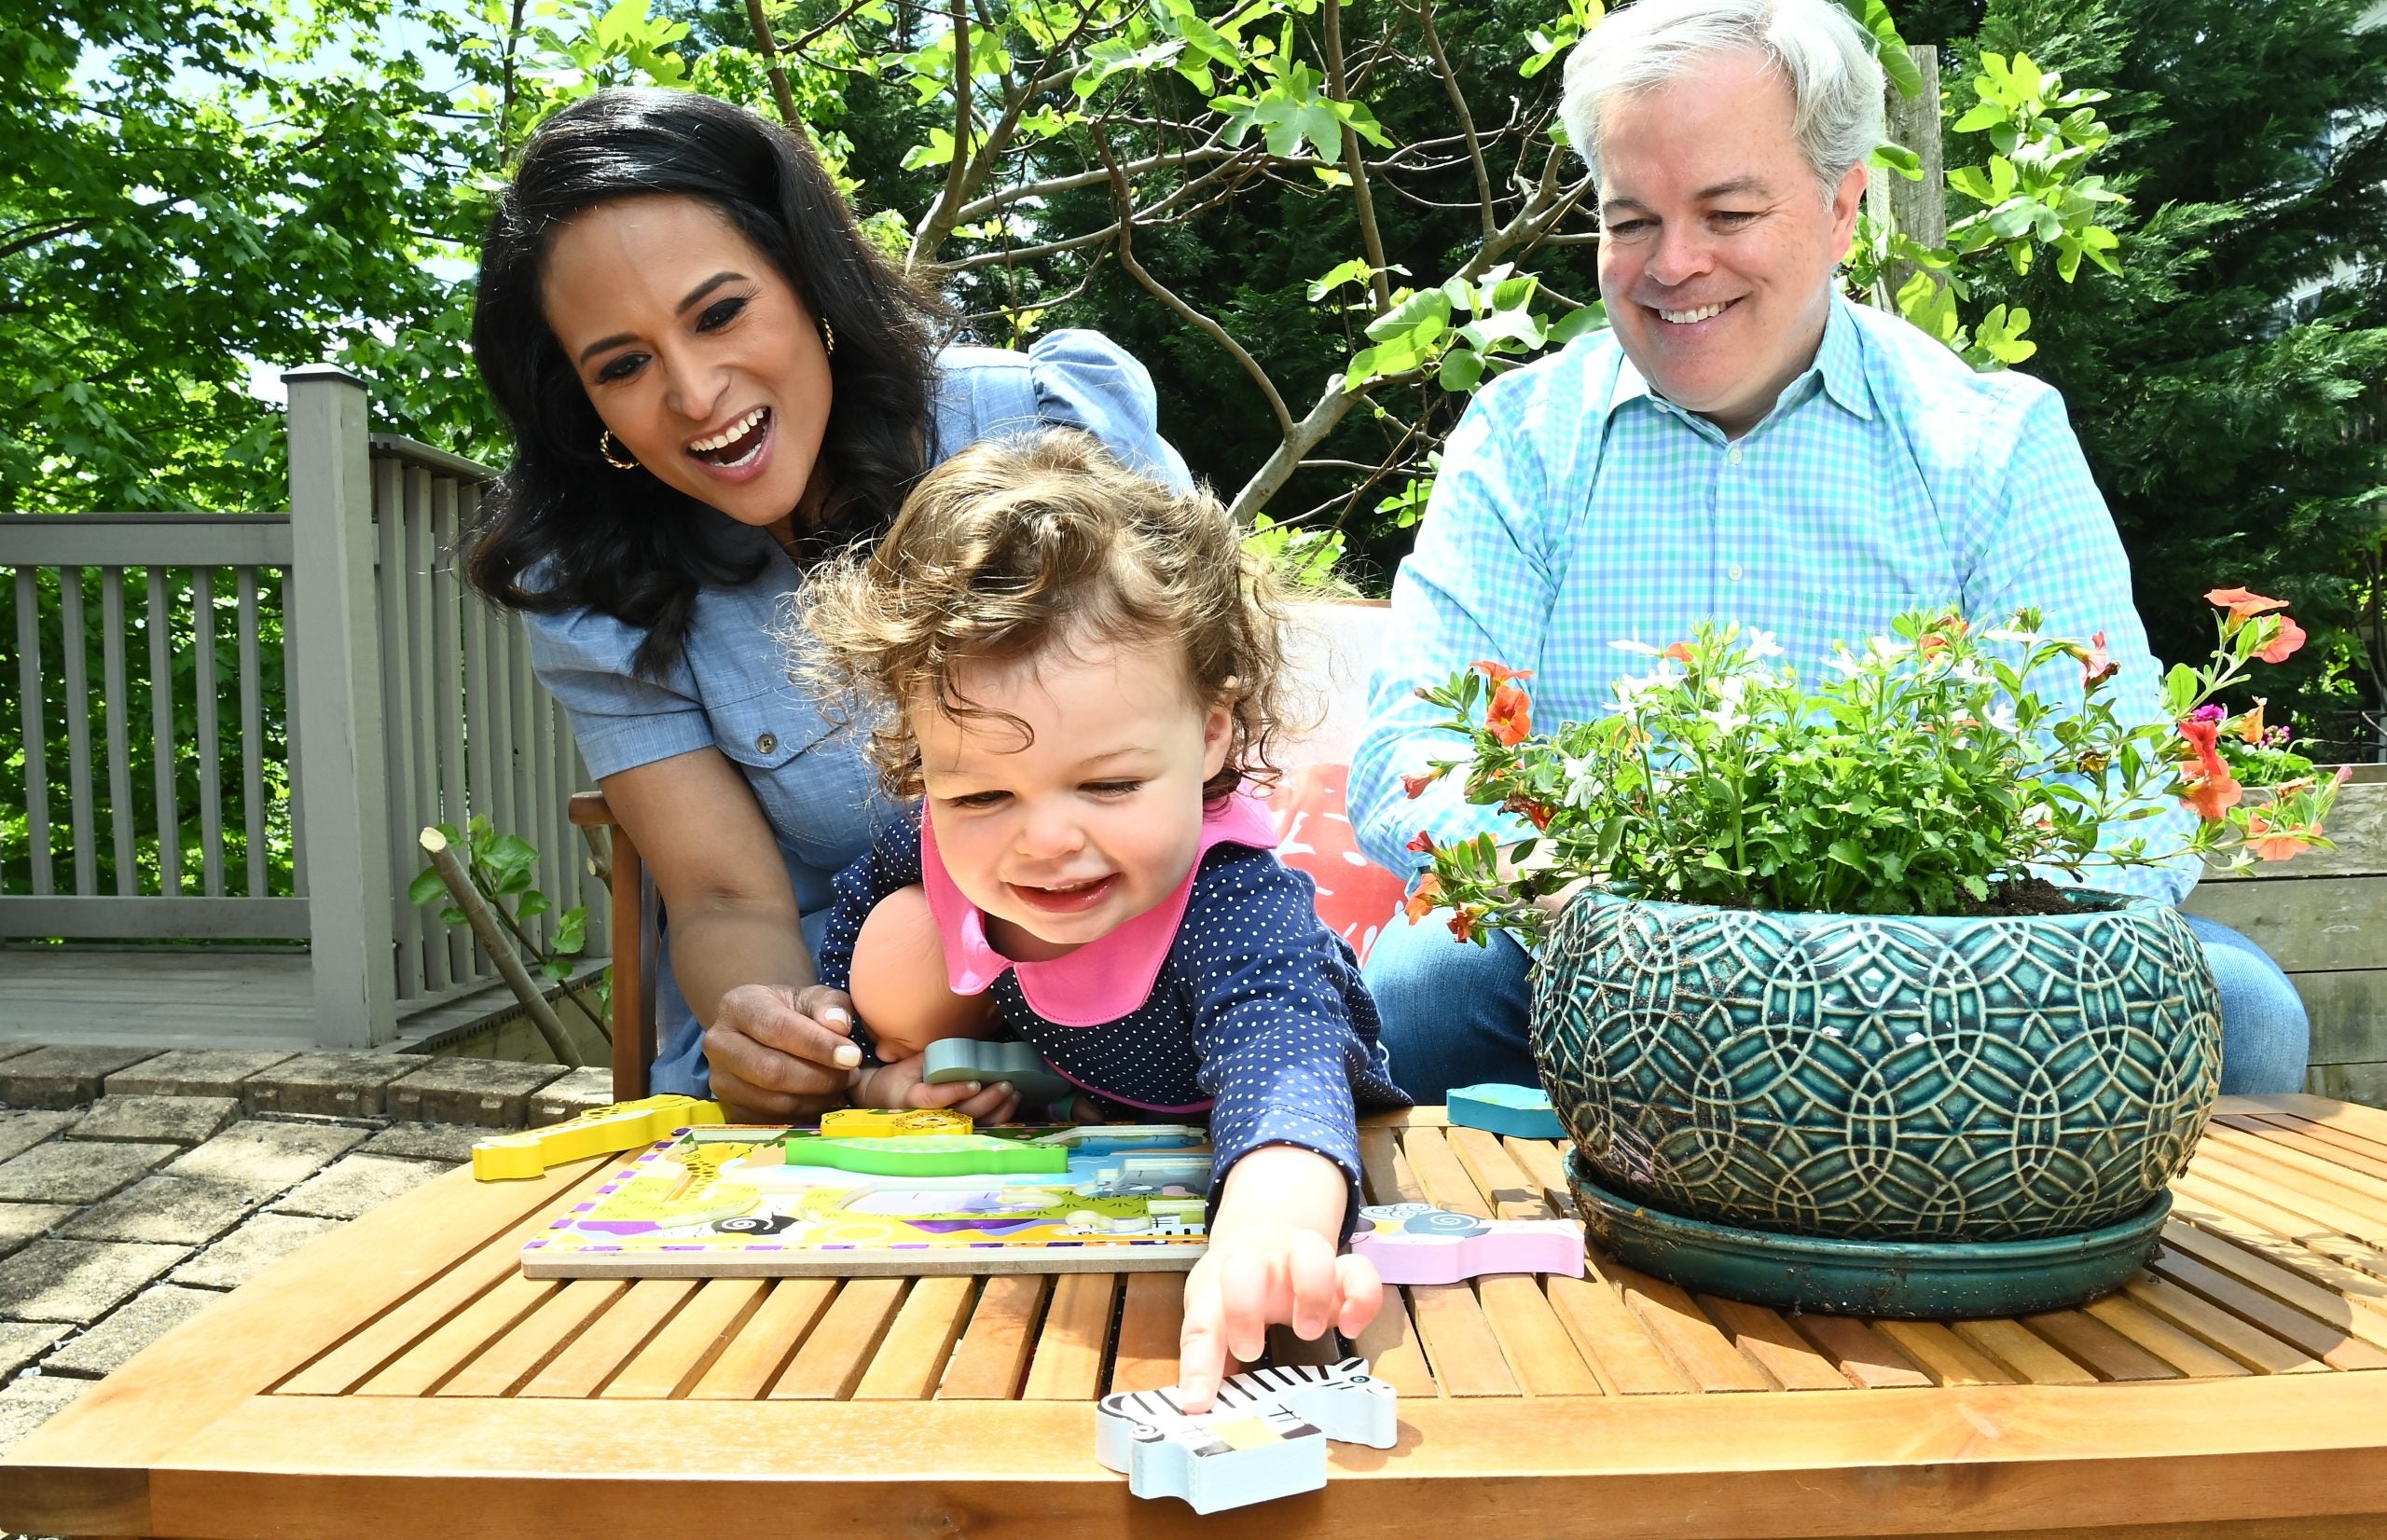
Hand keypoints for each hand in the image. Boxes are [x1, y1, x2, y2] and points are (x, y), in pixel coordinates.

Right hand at [702, 983, 861, 1121]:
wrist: (764, 1033)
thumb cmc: (794, 1012)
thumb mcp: (813, 998)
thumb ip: (830, 1005)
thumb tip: (839, 1026)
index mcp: (737, 1006)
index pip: (777, 1028)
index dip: (818, 1045)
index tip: (852, 1055)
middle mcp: (719, 1044)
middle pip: (771, 1070)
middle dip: (820, 1077)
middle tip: (851, 1074)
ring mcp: (721, 1081)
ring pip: (774, 1101)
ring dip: (817, 1097)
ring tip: (841, 1084)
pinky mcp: (731, 1110)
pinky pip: (774, 1120)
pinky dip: (806, 1113)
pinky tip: (823, 1097)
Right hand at [852, 1052, 1022, 1123]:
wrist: (886, 1101)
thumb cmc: (897, 1081)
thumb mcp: (906, 1066)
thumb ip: (930, 1058)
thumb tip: (956, 1047)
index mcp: (914, 1100)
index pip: (936, 1098)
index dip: (956, 1091)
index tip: (975, 1083)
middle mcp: (931, 1117)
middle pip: (962, 1112)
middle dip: (987, 1100)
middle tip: (1006, 1084)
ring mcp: (946, 1125)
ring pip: (976, 1122)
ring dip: (998, 1109)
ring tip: (1014, 1092)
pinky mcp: (957, 1127)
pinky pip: (981, 1125)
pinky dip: (999, 1116)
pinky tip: (1012, 1102)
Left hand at [1177, 1224, 1381, 1413]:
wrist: (1262, 1235)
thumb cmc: (1233, 1286)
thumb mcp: (1212, 1316)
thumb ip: (1209, 1360)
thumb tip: (1201, 1407)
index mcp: (1217, 1285)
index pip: (1200, 1322)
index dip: (1198, 1365)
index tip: (1198, 1401)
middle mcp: (1257, 1263)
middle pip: (1243, 1266)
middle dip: (1244, 1308)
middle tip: (1250, 1351)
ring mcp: (1298, 1258)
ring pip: (1309, 1252)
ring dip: (1311, 1294)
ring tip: (1309, 1332)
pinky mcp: (1339, 1267)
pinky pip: (1360, 1270)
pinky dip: (1361, 1298)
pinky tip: (1351, 1328)